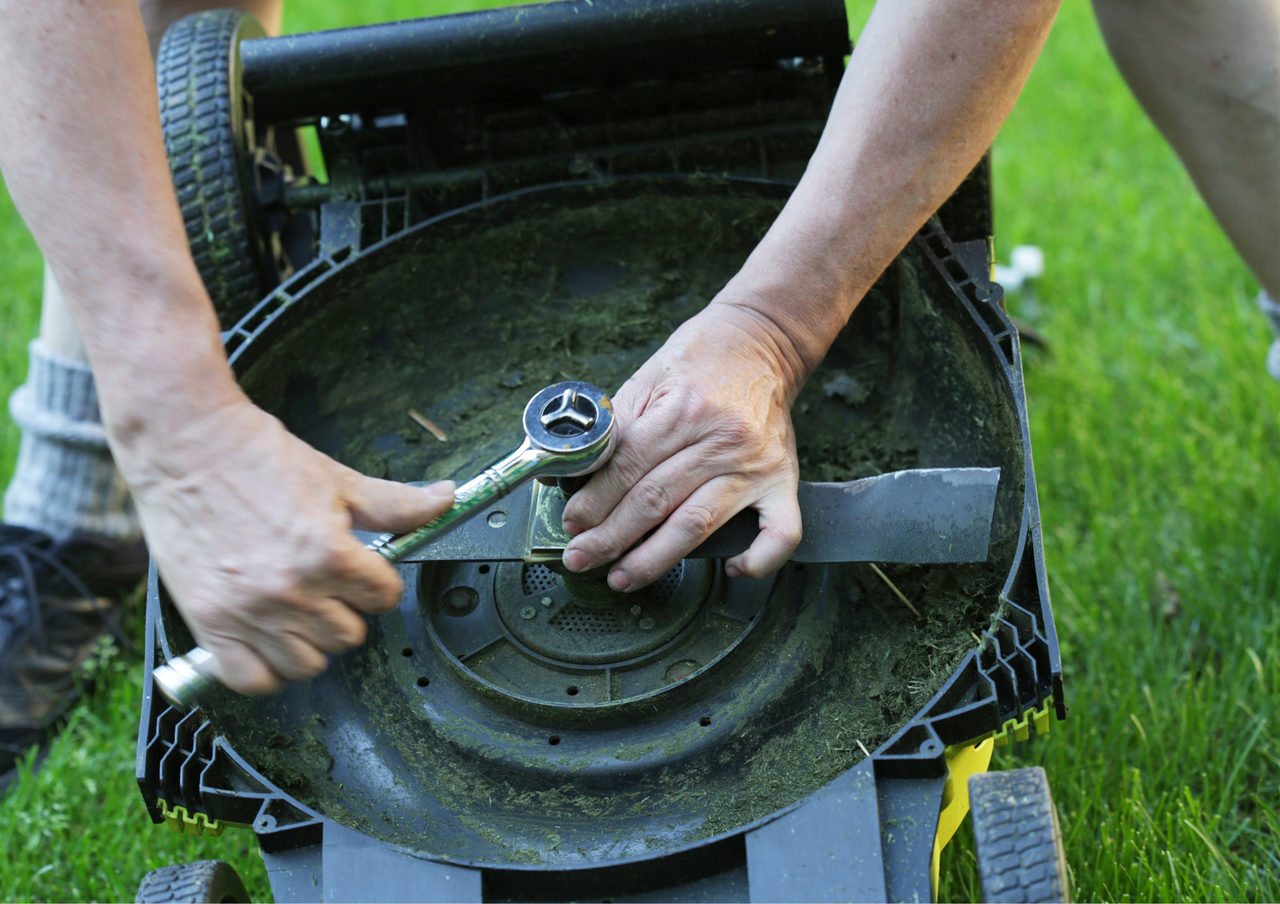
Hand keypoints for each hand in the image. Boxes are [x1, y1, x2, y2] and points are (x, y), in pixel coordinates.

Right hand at [121, 396, 454, 693]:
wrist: (185, 445)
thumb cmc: (257, 458)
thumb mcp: (337, 480)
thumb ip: (395, 503)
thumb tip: (447, 500)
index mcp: (327, 554)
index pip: (384, 598)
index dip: (377, 581)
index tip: (361, 570)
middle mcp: (289, 591)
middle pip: (349, 636)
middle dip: (345, 610)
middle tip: (325, 583)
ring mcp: (246, 612)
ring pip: (307, 664)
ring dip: (309, 642)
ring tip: (299, 610)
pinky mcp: (208, 624)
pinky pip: (251, 679)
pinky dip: (264, 669)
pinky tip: (269, 639)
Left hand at [560, 301, 805, 590]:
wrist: (762, 339)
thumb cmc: (700, 359)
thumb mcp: (647, 378)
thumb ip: (615, 428)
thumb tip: (572, 473)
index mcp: (682, 410)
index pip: (628, 467)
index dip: (594, 501)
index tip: (573, 523)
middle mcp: (721, 439)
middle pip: (656, 500)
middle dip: (611, 537)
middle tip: (582, 557)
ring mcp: (755, 465)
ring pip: (698, 524)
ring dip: (656, 558)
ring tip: (624, 576)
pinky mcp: (783, 479)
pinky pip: (781, 532)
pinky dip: (760, 559)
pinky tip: (732, 570)